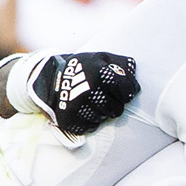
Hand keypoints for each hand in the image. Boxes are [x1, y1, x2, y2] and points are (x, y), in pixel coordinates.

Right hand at [25, 51, 139, 136]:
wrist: (49, 77)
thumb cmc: (81, 67)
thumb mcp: (101, 58)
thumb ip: (122, 65)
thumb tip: (136, 81)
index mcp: (101, 73)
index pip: (127, 91)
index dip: (126, 92)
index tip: (120, 91)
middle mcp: (90, 90)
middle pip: (117, 109)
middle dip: (113, 104)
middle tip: (103, 96)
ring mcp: (79, 106)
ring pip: (104, 119)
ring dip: (101, 112)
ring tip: (91, 101)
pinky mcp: (70, 119)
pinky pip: (90, 126)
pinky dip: (89, 120)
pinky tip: (83, 110)